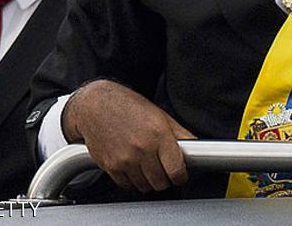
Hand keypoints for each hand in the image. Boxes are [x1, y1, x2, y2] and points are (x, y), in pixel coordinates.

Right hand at [62, 79, 195, 191]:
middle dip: (166, 179)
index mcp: (158, 135)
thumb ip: (180, 134)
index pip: (176, 170)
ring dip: (149, 181)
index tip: (181, 175)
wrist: (96, 105)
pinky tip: (135, 168)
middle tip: (165, 170)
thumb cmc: (129, 107)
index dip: (181, 176)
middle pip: (161, 182)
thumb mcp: (161, 115)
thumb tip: (195, 149)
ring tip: (149, 167)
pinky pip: (127, 185)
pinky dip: (133, 181)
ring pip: (144, 186)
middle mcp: (141, 149)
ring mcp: (124, 159)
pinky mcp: (110, 166)